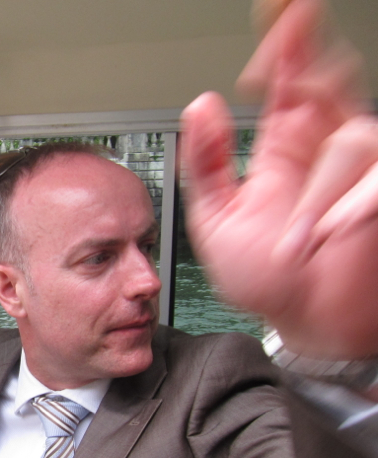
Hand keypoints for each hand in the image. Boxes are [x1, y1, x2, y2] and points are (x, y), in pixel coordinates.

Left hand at [180, 0, 377, 358]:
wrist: (300, 325)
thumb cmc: (262, 277)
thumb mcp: (215, 218)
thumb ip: (206, 163)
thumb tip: (201, 106)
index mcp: (282, 145)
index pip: (285, 79)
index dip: (284, 40)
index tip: (274, 9)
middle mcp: (323, 148)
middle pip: (330, 80)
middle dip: (312, 60)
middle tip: (292, 57)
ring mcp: (358, 172)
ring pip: (353, 138)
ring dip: (318, 192)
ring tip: (292, 242)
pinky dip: (357, 204)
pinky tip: (330, 231)